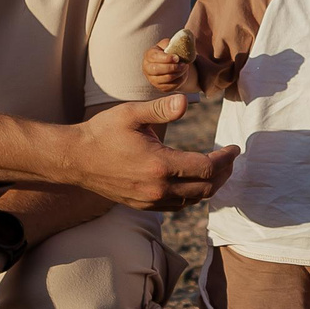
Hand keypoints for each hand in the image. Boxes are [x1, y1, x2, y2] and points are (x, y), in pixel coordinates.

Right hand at [65, 94, 238, 209]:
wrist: (75, 159)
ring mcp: (149, 201)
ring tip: (218, 170)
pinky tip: (195, 181)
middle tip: (230, 158)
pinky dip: (193, 195)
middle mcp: (157, 189)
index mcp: (159, 165)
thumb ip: (161, 108)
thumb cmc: (102, 132)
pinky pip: (177, 206)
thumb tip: (186, 102)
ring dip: (210, 186)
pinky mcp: (142, 205)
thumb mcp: (131, 114)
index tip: (234, 148)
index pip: (206, 168)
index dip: (225, 159)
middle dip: (223, 174)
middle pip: (205, 188)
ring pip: (192, 201)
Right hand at [141, 39, 195, 93]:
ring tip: (185, 68)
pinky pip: (171, 86)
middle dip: (173, 67)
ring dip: (178, 73)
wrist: (168, 64)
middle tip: (184, 65)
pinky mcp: (160, 87)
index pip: (155, 57)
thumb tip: (178, 42)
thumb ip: (171, 43)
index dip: (166, 58)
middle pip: (158, 69)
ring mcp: (153, 79)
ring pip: (166, 78)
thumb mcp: (168, 45)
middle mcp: (148, 68)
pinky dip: (179, 80)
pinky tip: (183, 74)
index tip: (177, 58)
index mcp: (149, 55)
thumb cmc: (168, 52)